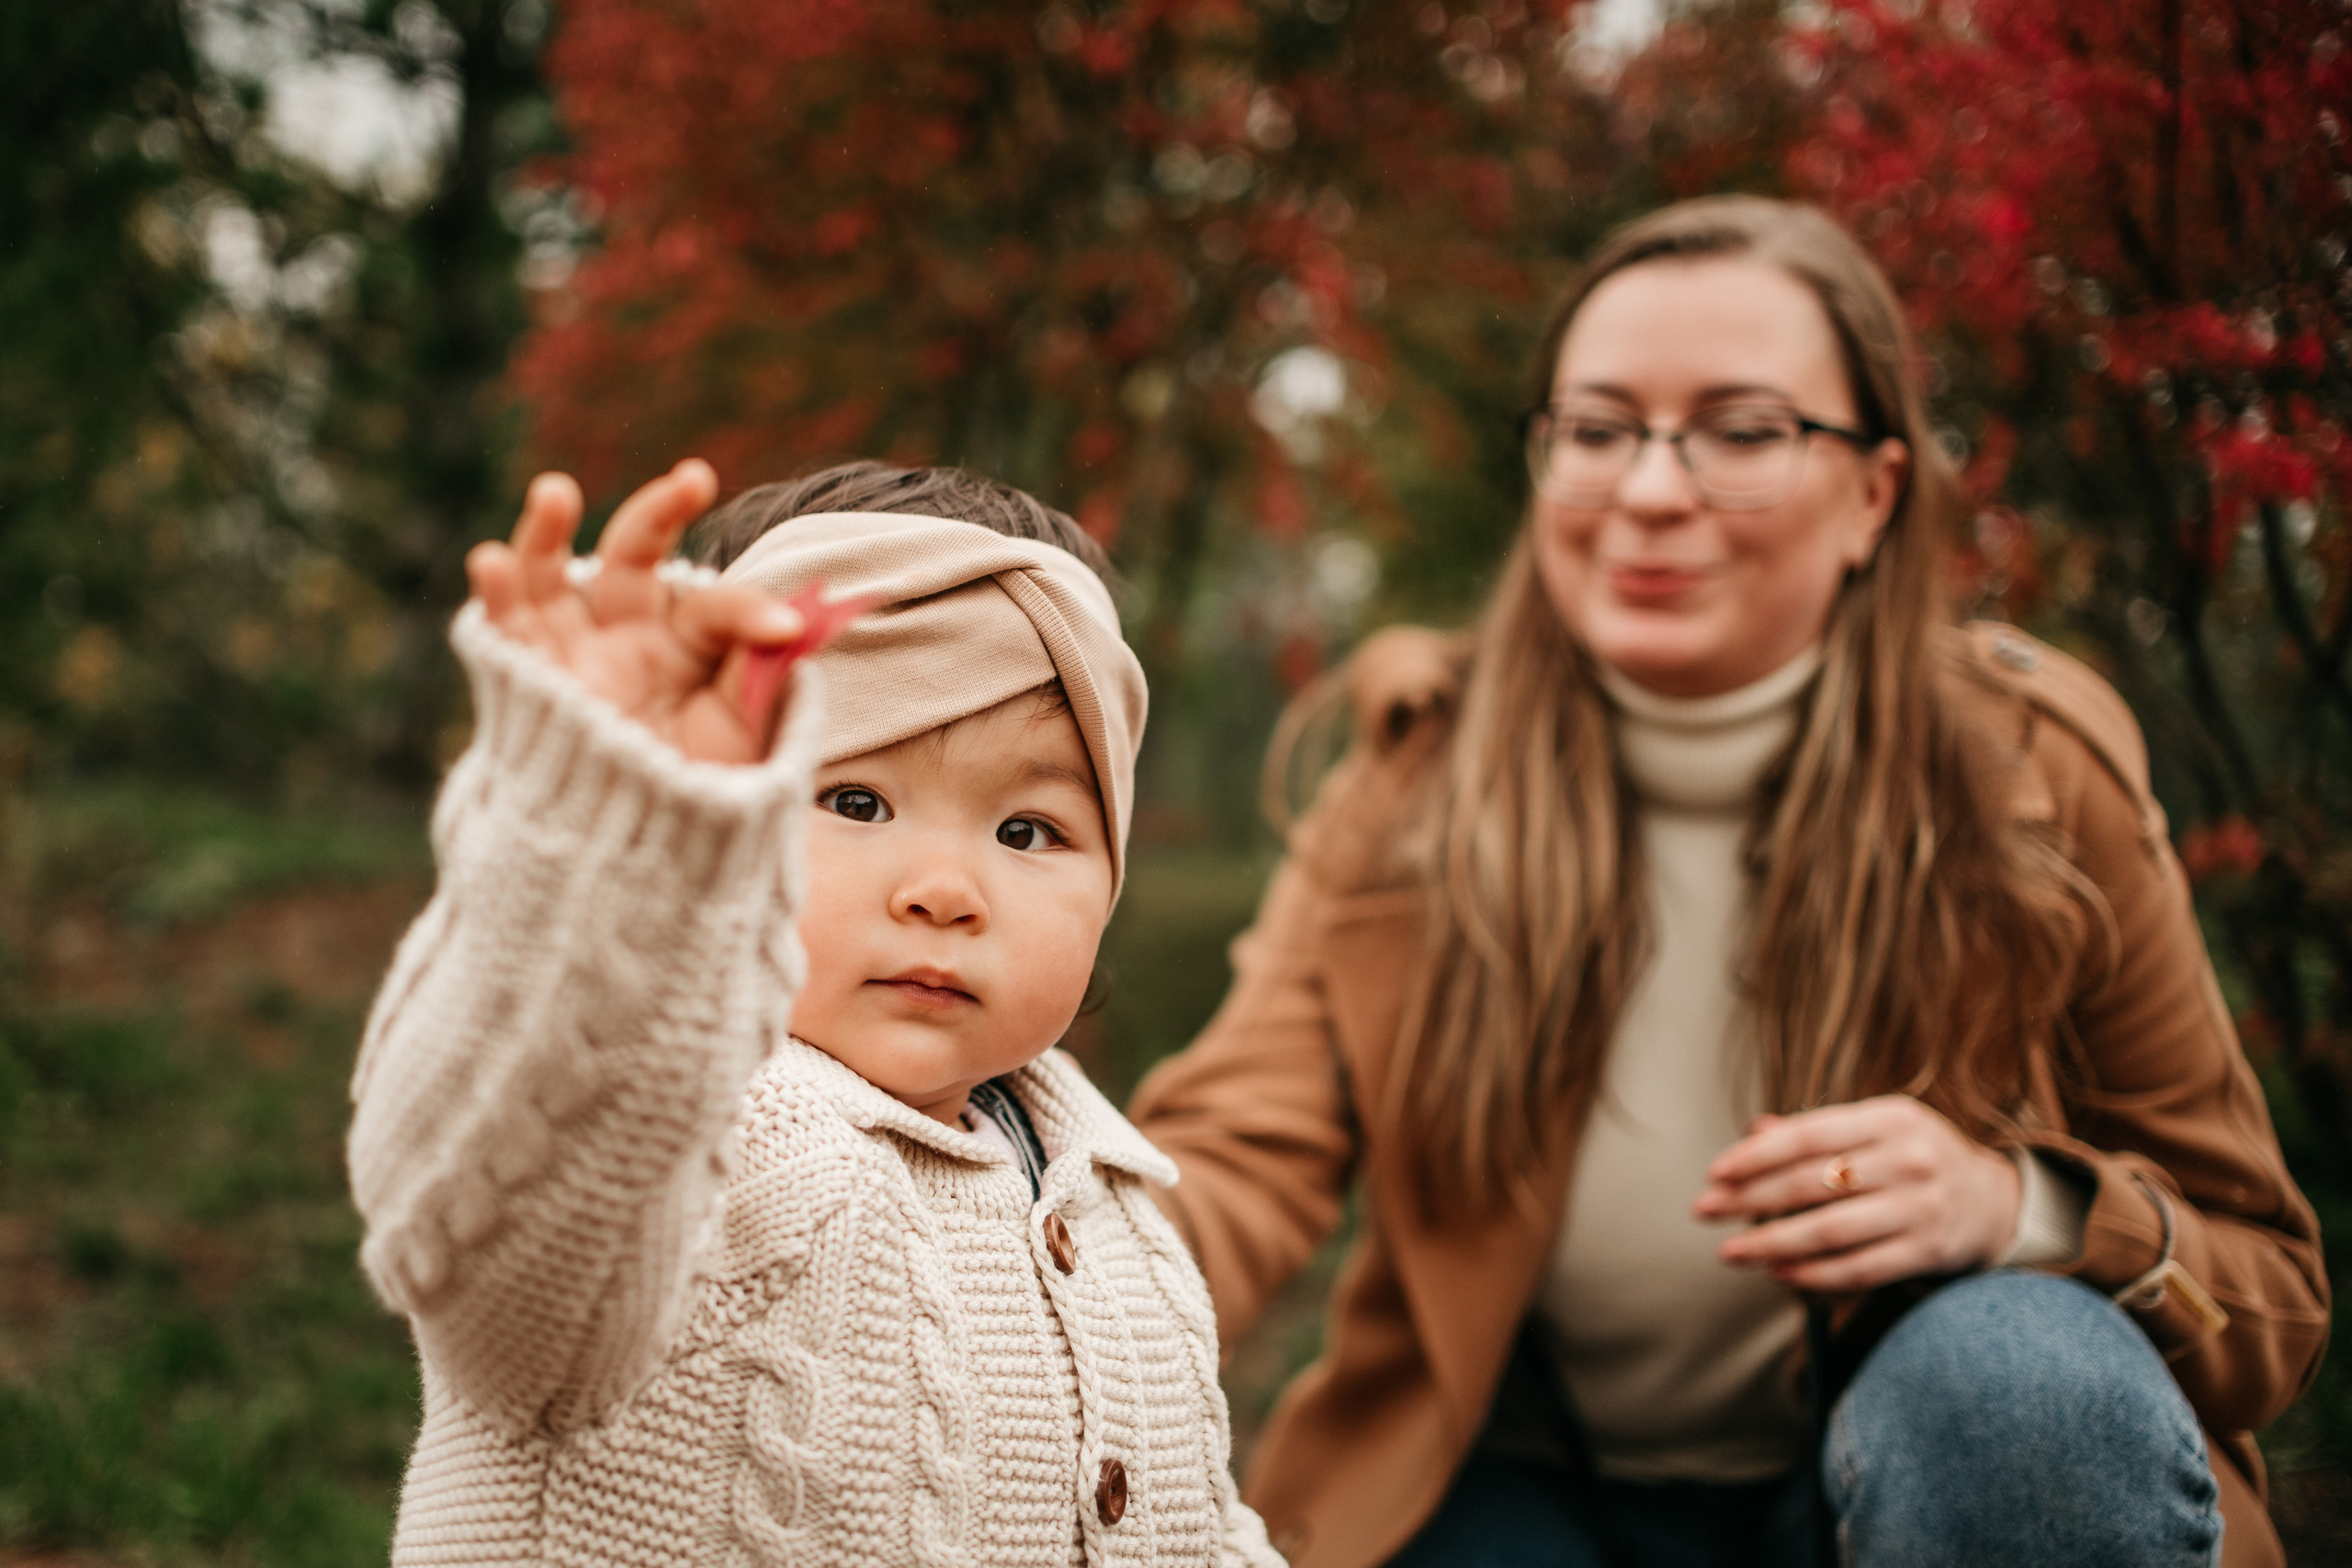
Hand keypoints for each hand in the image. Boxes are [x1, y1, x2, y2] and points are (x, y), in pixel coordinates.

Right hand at [464, 460, 802, 763]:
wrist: (647, 858)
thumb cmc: (701, 790)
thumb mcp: (744, 735)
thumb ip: (759, 674)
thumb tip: (795, 621)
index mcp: (685, 643)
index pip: (711, 608)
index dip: (747, 612)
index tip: (784, 628)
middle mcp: (626, 638)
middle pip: (634, 561)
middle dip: (658, 516)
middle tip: (693, 480)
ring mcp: (571, 656)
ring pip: (552, 578)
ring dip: (549, 533)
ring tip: (556, 491)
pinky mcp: (528, 685)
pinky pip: (506, 633)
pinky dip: (496, 595)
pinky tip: (491, 560)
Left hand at [1692, 1094, 2021, 1292]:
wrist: (1995, 1200)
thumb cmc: (1914, 1158)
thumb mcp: (1876, 1129)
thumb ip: (1817, 1131)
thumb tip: (1753, 1131)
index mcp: (1889, 1118)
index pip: (1808, 1135)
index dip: (1756, 1155)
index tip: (1714, 1173)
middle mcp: (1908, 1159)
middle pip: (1811, 1182)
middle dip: (1749, 1199)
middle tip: (1704, 1211)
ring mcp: (1921, 1207)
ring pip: (1830, 1231)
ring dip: (1772, 1243)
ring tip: (1731, 1251)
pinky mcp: (1928, 1251)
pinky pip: (1859, 1268)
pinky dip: (1813, 1274)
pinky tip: (1778, 1272)